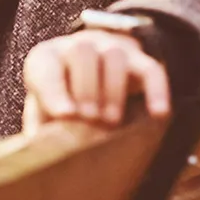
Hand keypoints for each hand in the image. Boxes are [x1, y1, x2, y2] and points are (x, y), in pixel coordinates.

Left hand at [22, 30, 171, 131]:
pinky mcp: (139, 61)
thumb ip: (41, 130)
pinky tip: (159, 114)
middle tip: (90, 119)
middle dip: (86, 88)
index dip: (54, 91)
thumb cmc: (63, 101)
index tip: (65, 115)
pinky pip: (151, 69)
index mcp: (48, 59)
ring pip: (115, 56)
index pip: (46, 66)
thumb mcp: (44, 112)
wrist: (91, 76)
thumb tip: (41, 153)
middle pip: (83, 52)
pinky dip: (157, 90)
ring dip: (113, 89)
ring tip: (111, 121)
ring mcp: (110, 49)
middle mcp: (78, 46)